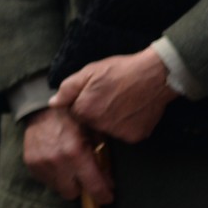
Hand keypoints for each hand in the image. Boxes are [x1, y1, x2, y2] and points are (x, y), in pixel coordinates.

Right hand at [22, 106, 111, 202]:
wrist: (41, 107)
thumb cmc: (72, 118)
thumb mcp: (93, 133)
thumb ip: (102, 158)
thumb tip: (109, 183)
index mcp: (76, 152)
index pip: (93, 187)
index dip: (103, 195)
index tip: (106, 196)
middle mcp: (57, 161)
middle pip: (73, 194)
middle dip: (80, 186)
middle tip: (83, 174)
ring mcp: (41, 163)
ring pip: (58, 188)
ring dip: (65, 181)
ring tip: (67, 165)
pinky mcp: (30, 163)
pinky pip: (46, 180)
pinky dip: (53, 174)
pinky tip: (55, 160)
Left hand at [50, 47, 176, 142]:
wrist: (154, 76)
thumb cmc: (119, 71)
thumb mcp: (89, 72)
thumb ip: (68, 89)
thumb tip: (53, 103)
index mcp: (85, 110)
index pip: (76, 114)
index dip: (83, 103)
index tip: (94, 95)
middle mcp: (100, 125)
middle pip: (91, 124)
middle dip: (96, 113)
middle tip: (110, 97)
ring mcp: (118, 134)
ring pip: (108, 130)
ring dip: (111, 120)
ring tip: (122, 102)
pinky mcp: (134, 137)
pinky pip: (125, 134)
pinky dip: (127, 126)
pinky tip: (132, 110)